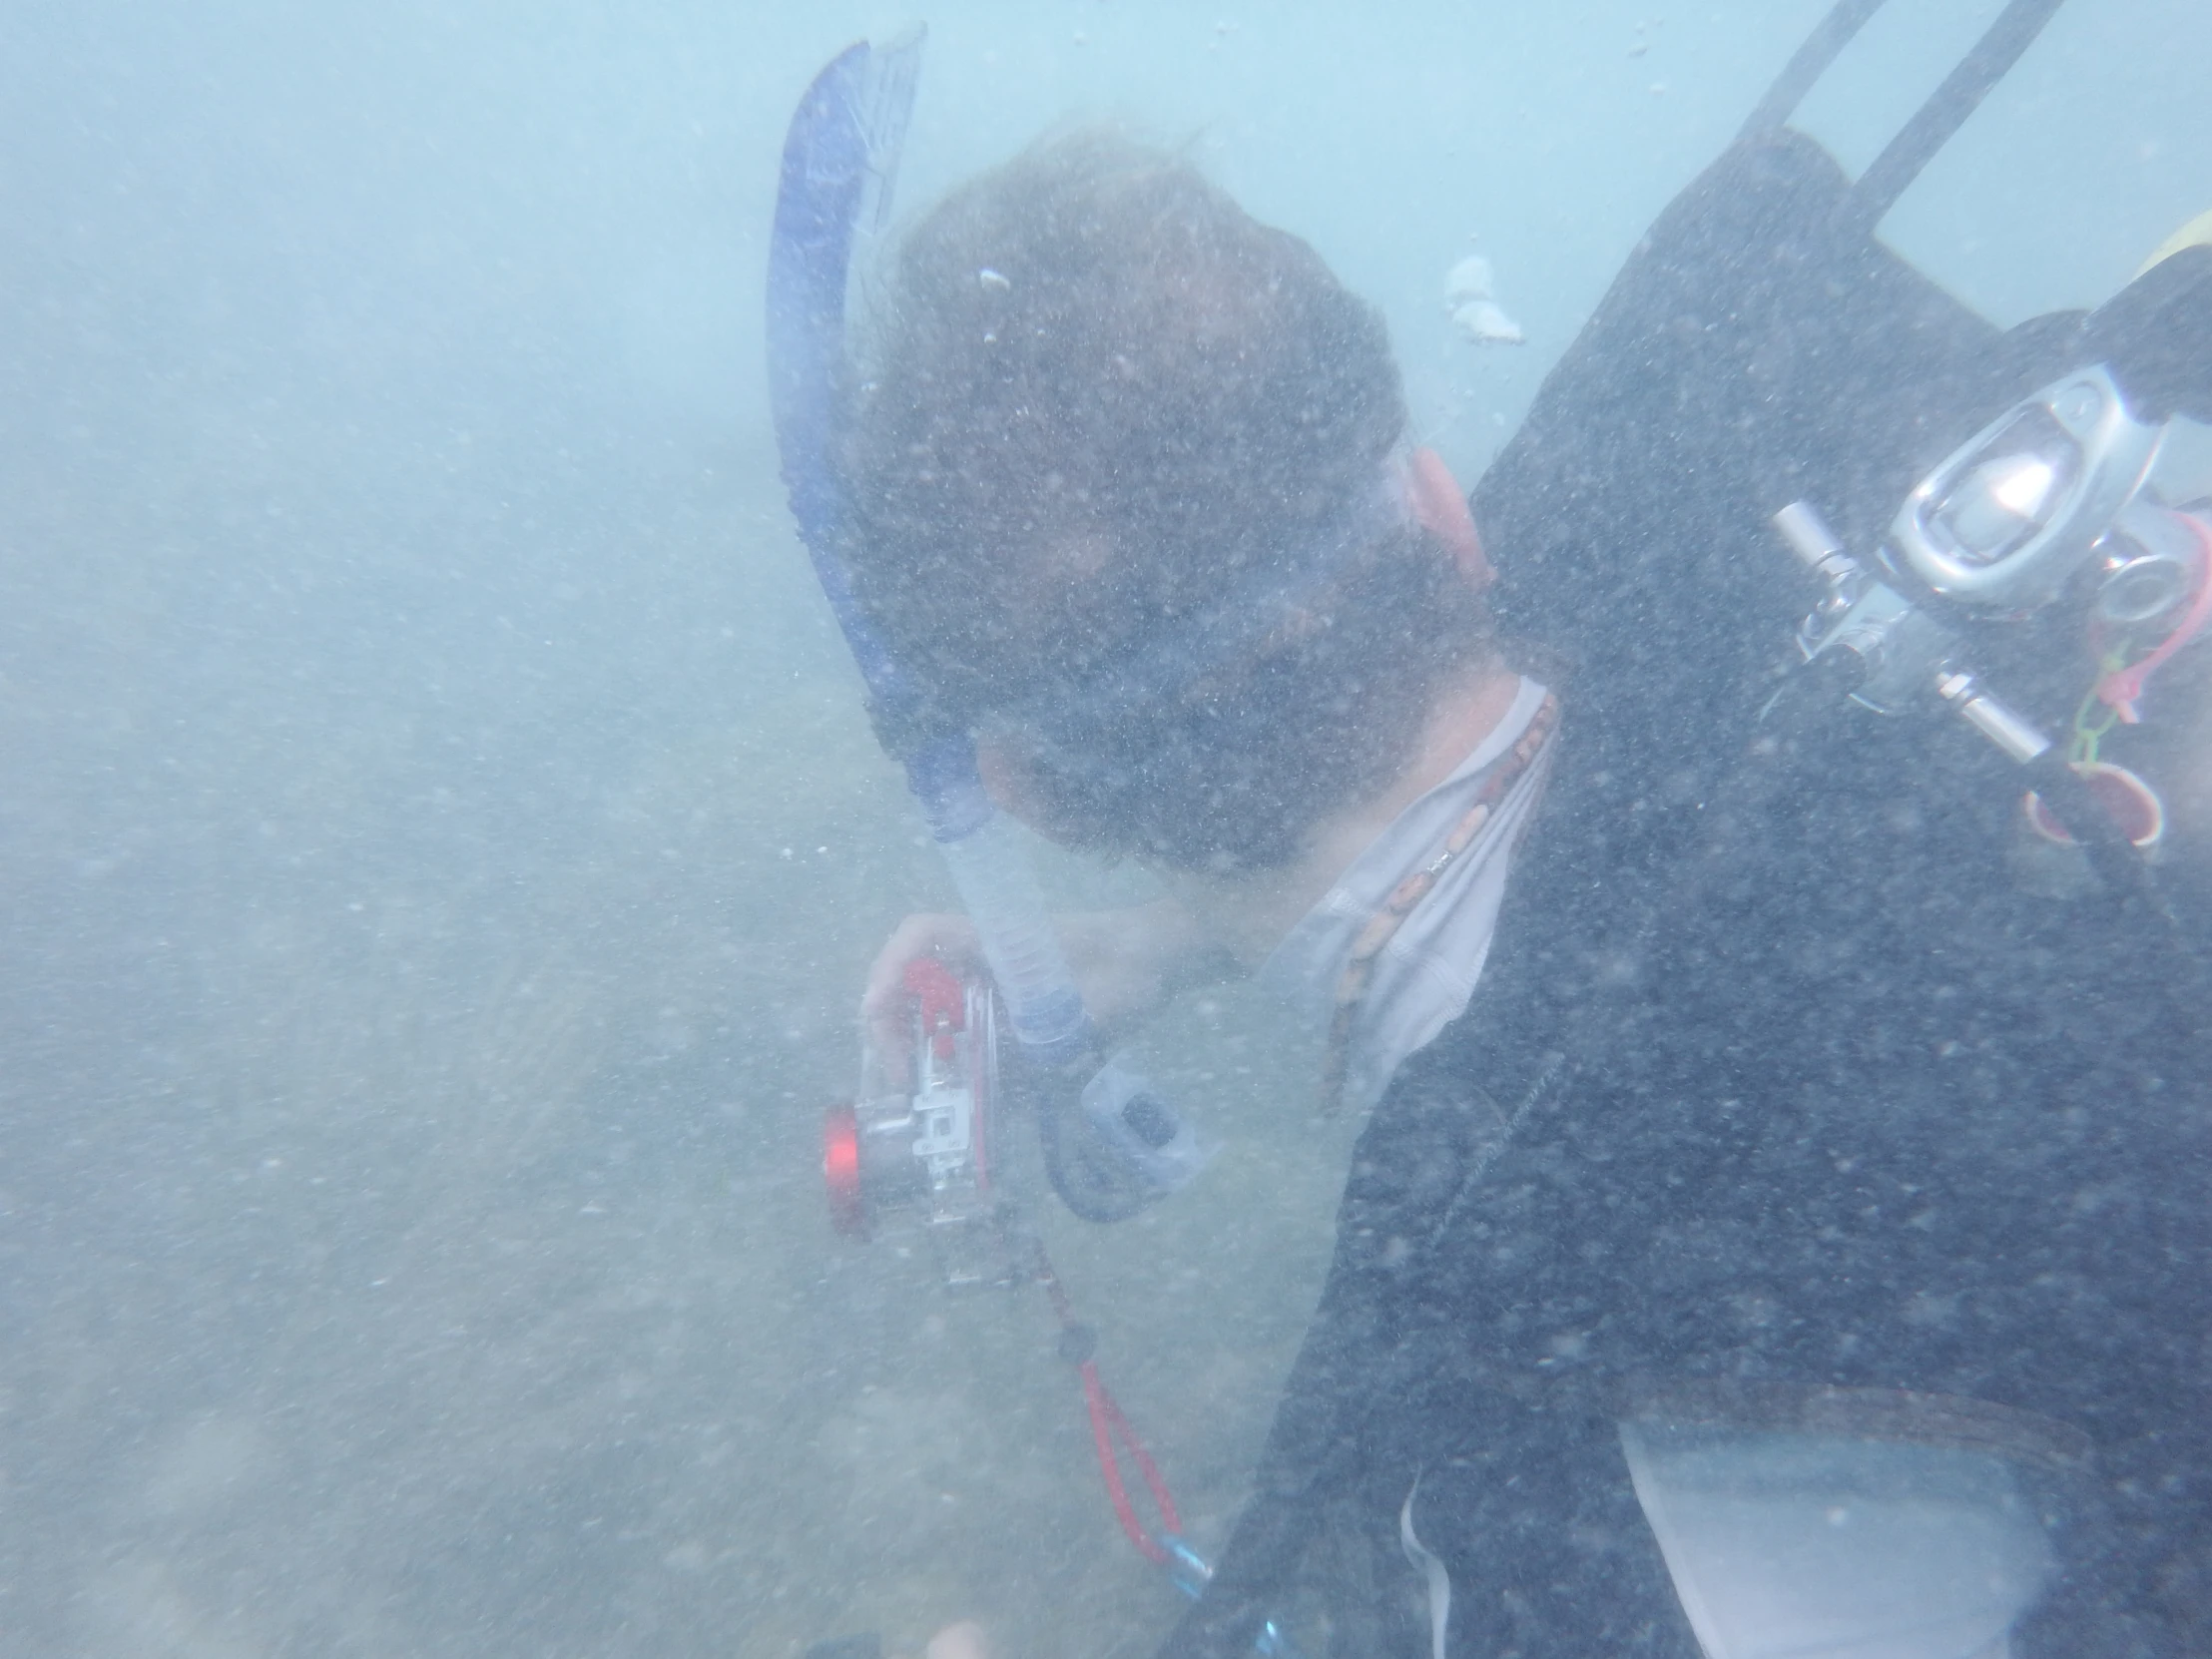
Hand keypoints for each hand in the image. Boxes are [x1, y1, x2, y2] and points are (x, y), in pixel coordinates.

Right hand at [859, 899, 1231, 1083]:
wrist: (1159, 961)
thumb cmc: (1127, 972)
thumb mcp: (1085, 1011)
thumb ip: (1035, 1042)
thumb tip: (983, 1082)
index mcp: (994, 937)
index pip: (920, 934)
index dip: (890, 970)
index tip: (880, 1015)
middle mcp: (982, 955)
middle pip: (911, 978)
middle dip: (893, 1027)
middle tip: (905, 1079)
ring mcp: (991, 981)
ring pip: (931, 1009)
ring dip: (918, 1048)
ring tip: (924, 1094)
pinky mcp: (1005, 1007)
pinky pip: (963, 1030)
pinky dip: (953, 1059)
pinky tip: (963, 1093)